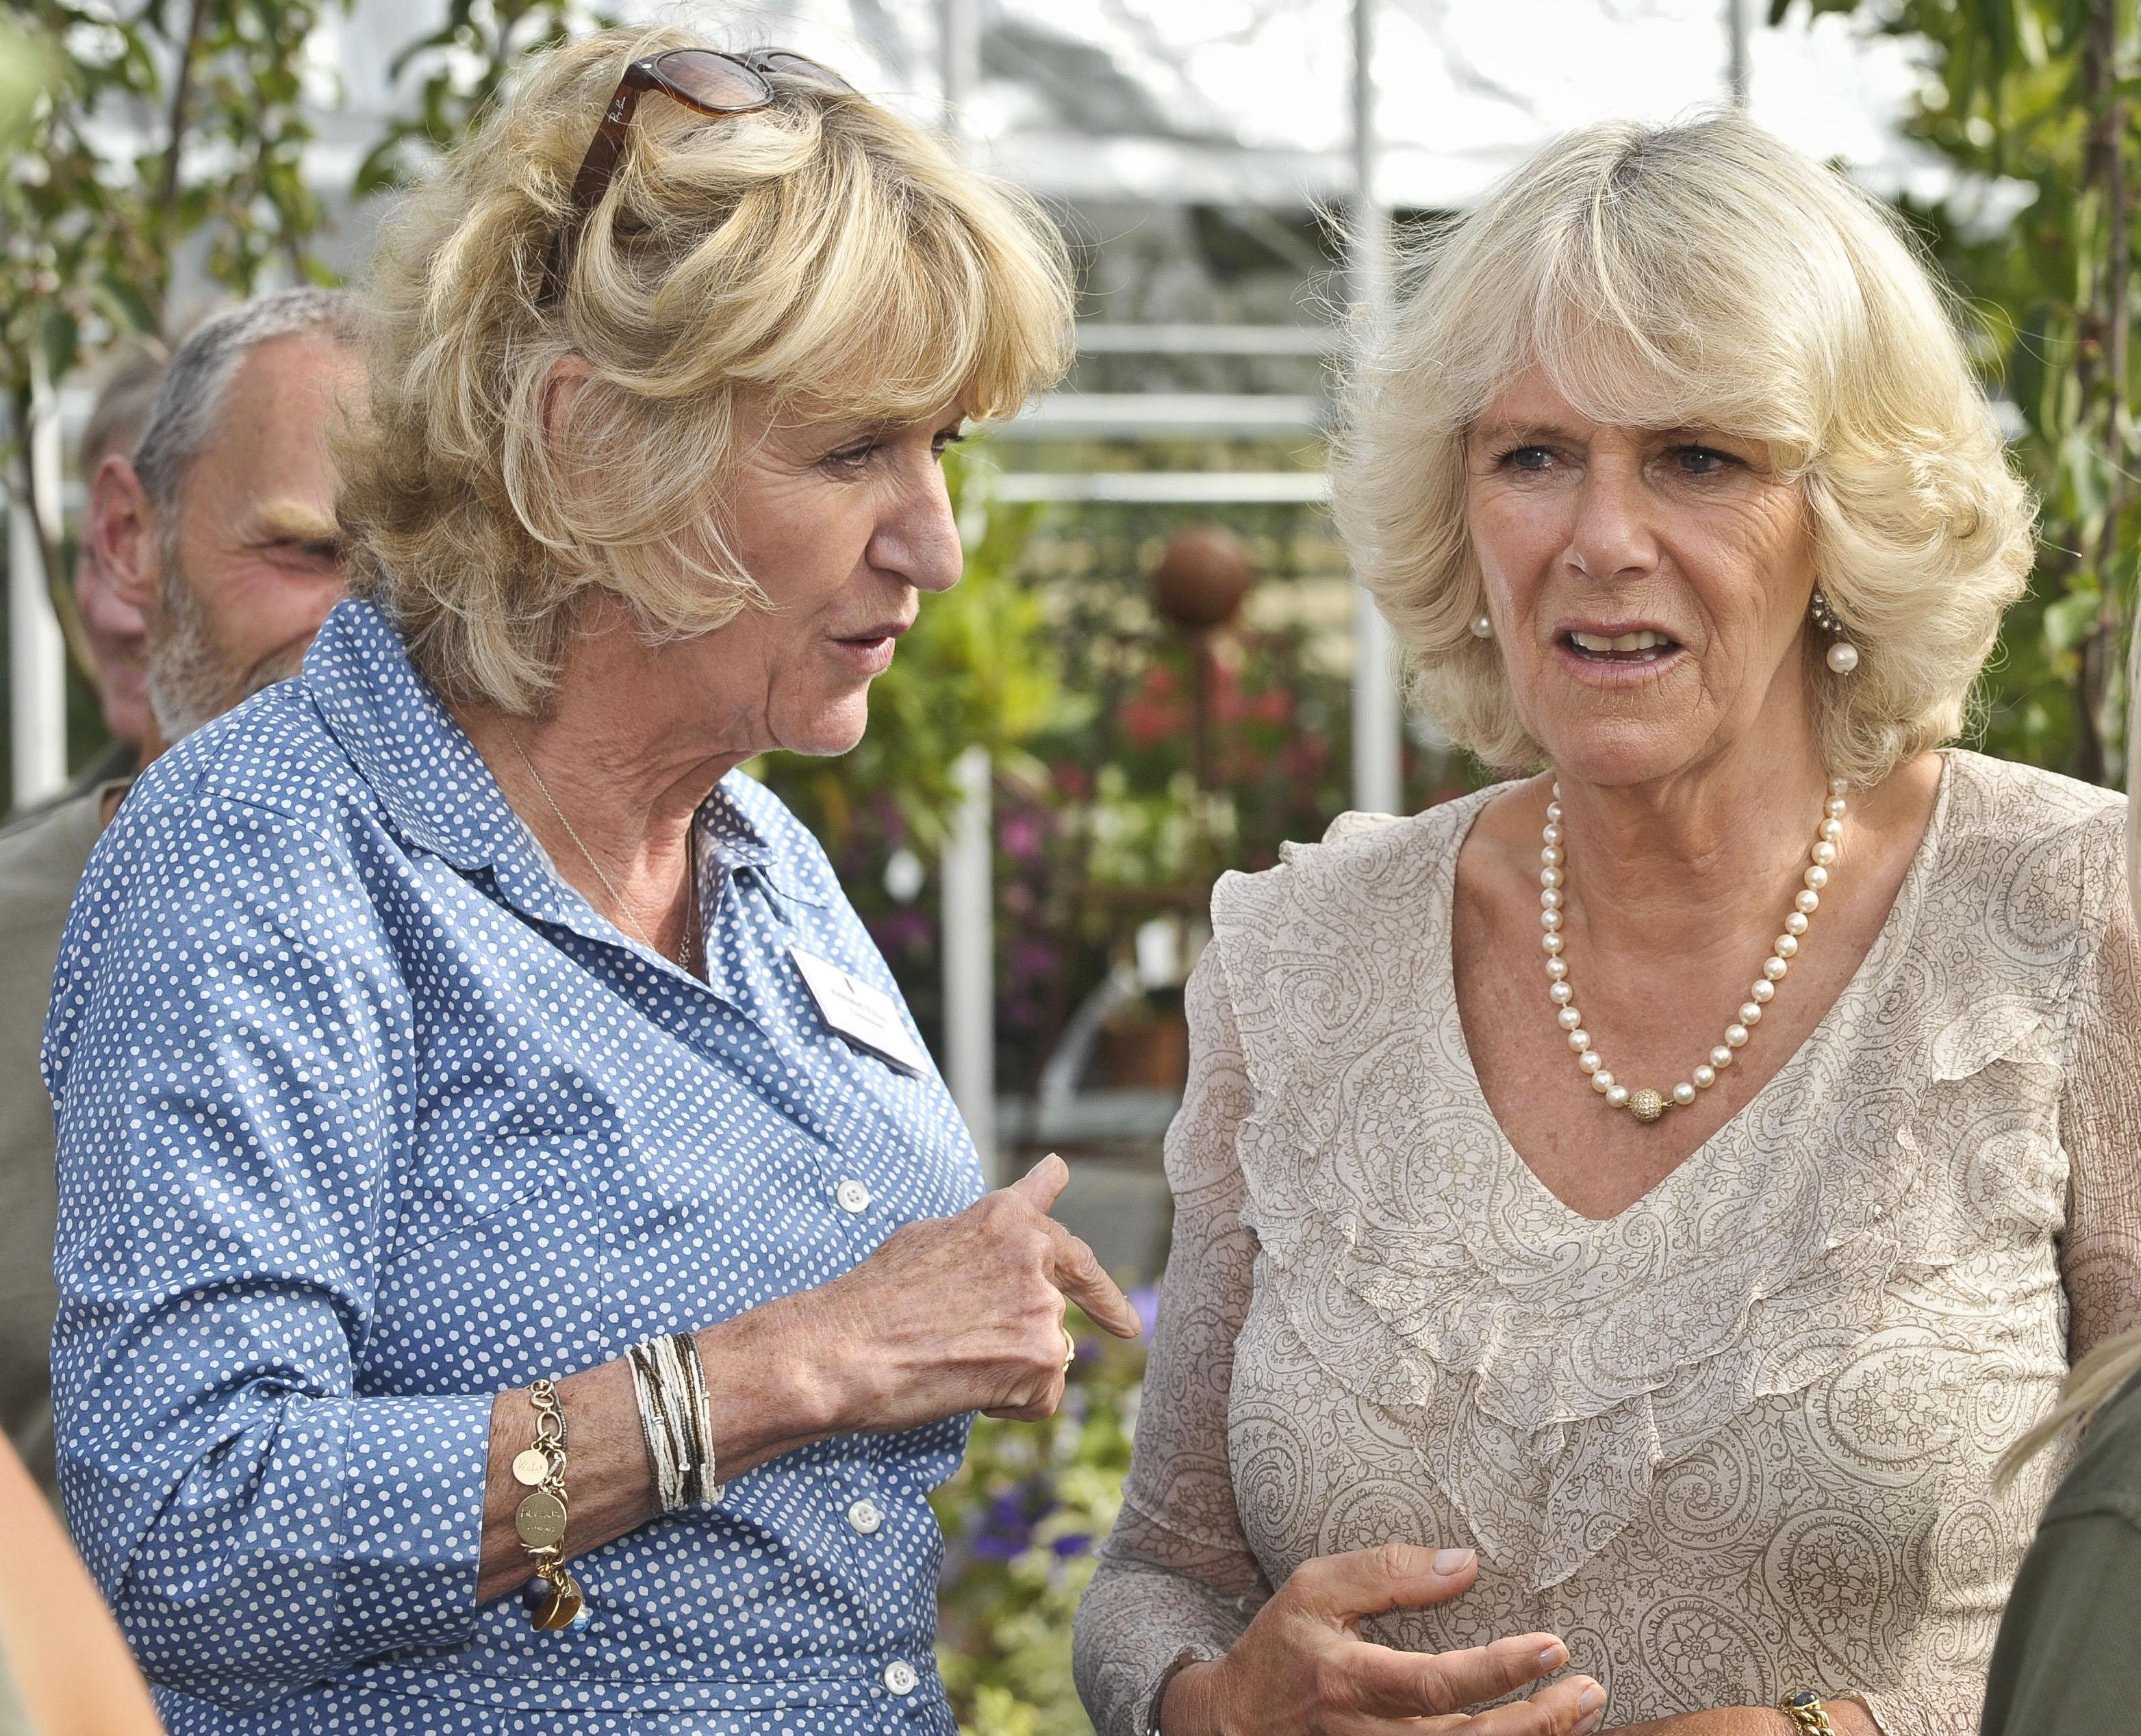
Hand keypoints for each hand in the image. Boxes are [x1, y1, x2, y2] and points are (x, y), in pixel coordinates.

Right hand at [795, 1153, 1140, 1433]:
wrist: (844, 1349)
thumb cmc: (871, 1299)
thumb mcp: (929, 1239)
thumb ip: (982, 1231)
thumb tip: (1015, 1211)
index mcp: (1005, 1219)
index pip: (1063, 1236)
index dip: (1093, 1270)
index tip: (1122, 1302)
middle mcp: (1033, 1255)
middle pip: (1062, 1302)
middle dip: (1049, 1331)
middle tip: (1097, 1340)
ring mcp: (1042, 1307)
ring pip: (1049, 1352)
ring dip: (1012, 1366)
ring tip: (952, 1361)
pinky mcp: (1043, 1360)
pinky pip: (1041, 1397)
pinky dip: (1009, 1403)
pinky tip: (964, 1388)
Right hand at [1163, 1545, 1604, 1735]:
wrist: (1233, 1723)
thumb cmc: (1280, 1647)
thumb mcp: (1313, 1588)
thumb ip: (1386, 1572)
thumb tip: (1466, 1563)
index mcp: (1349, 1681)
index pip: (1435, 1685)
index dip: (1498, 1671)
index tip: (1552, 1647)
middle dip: (1539, 1722)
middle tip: (1589, 1689)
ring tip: (1583, 1710)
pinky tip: (1541, 1734)